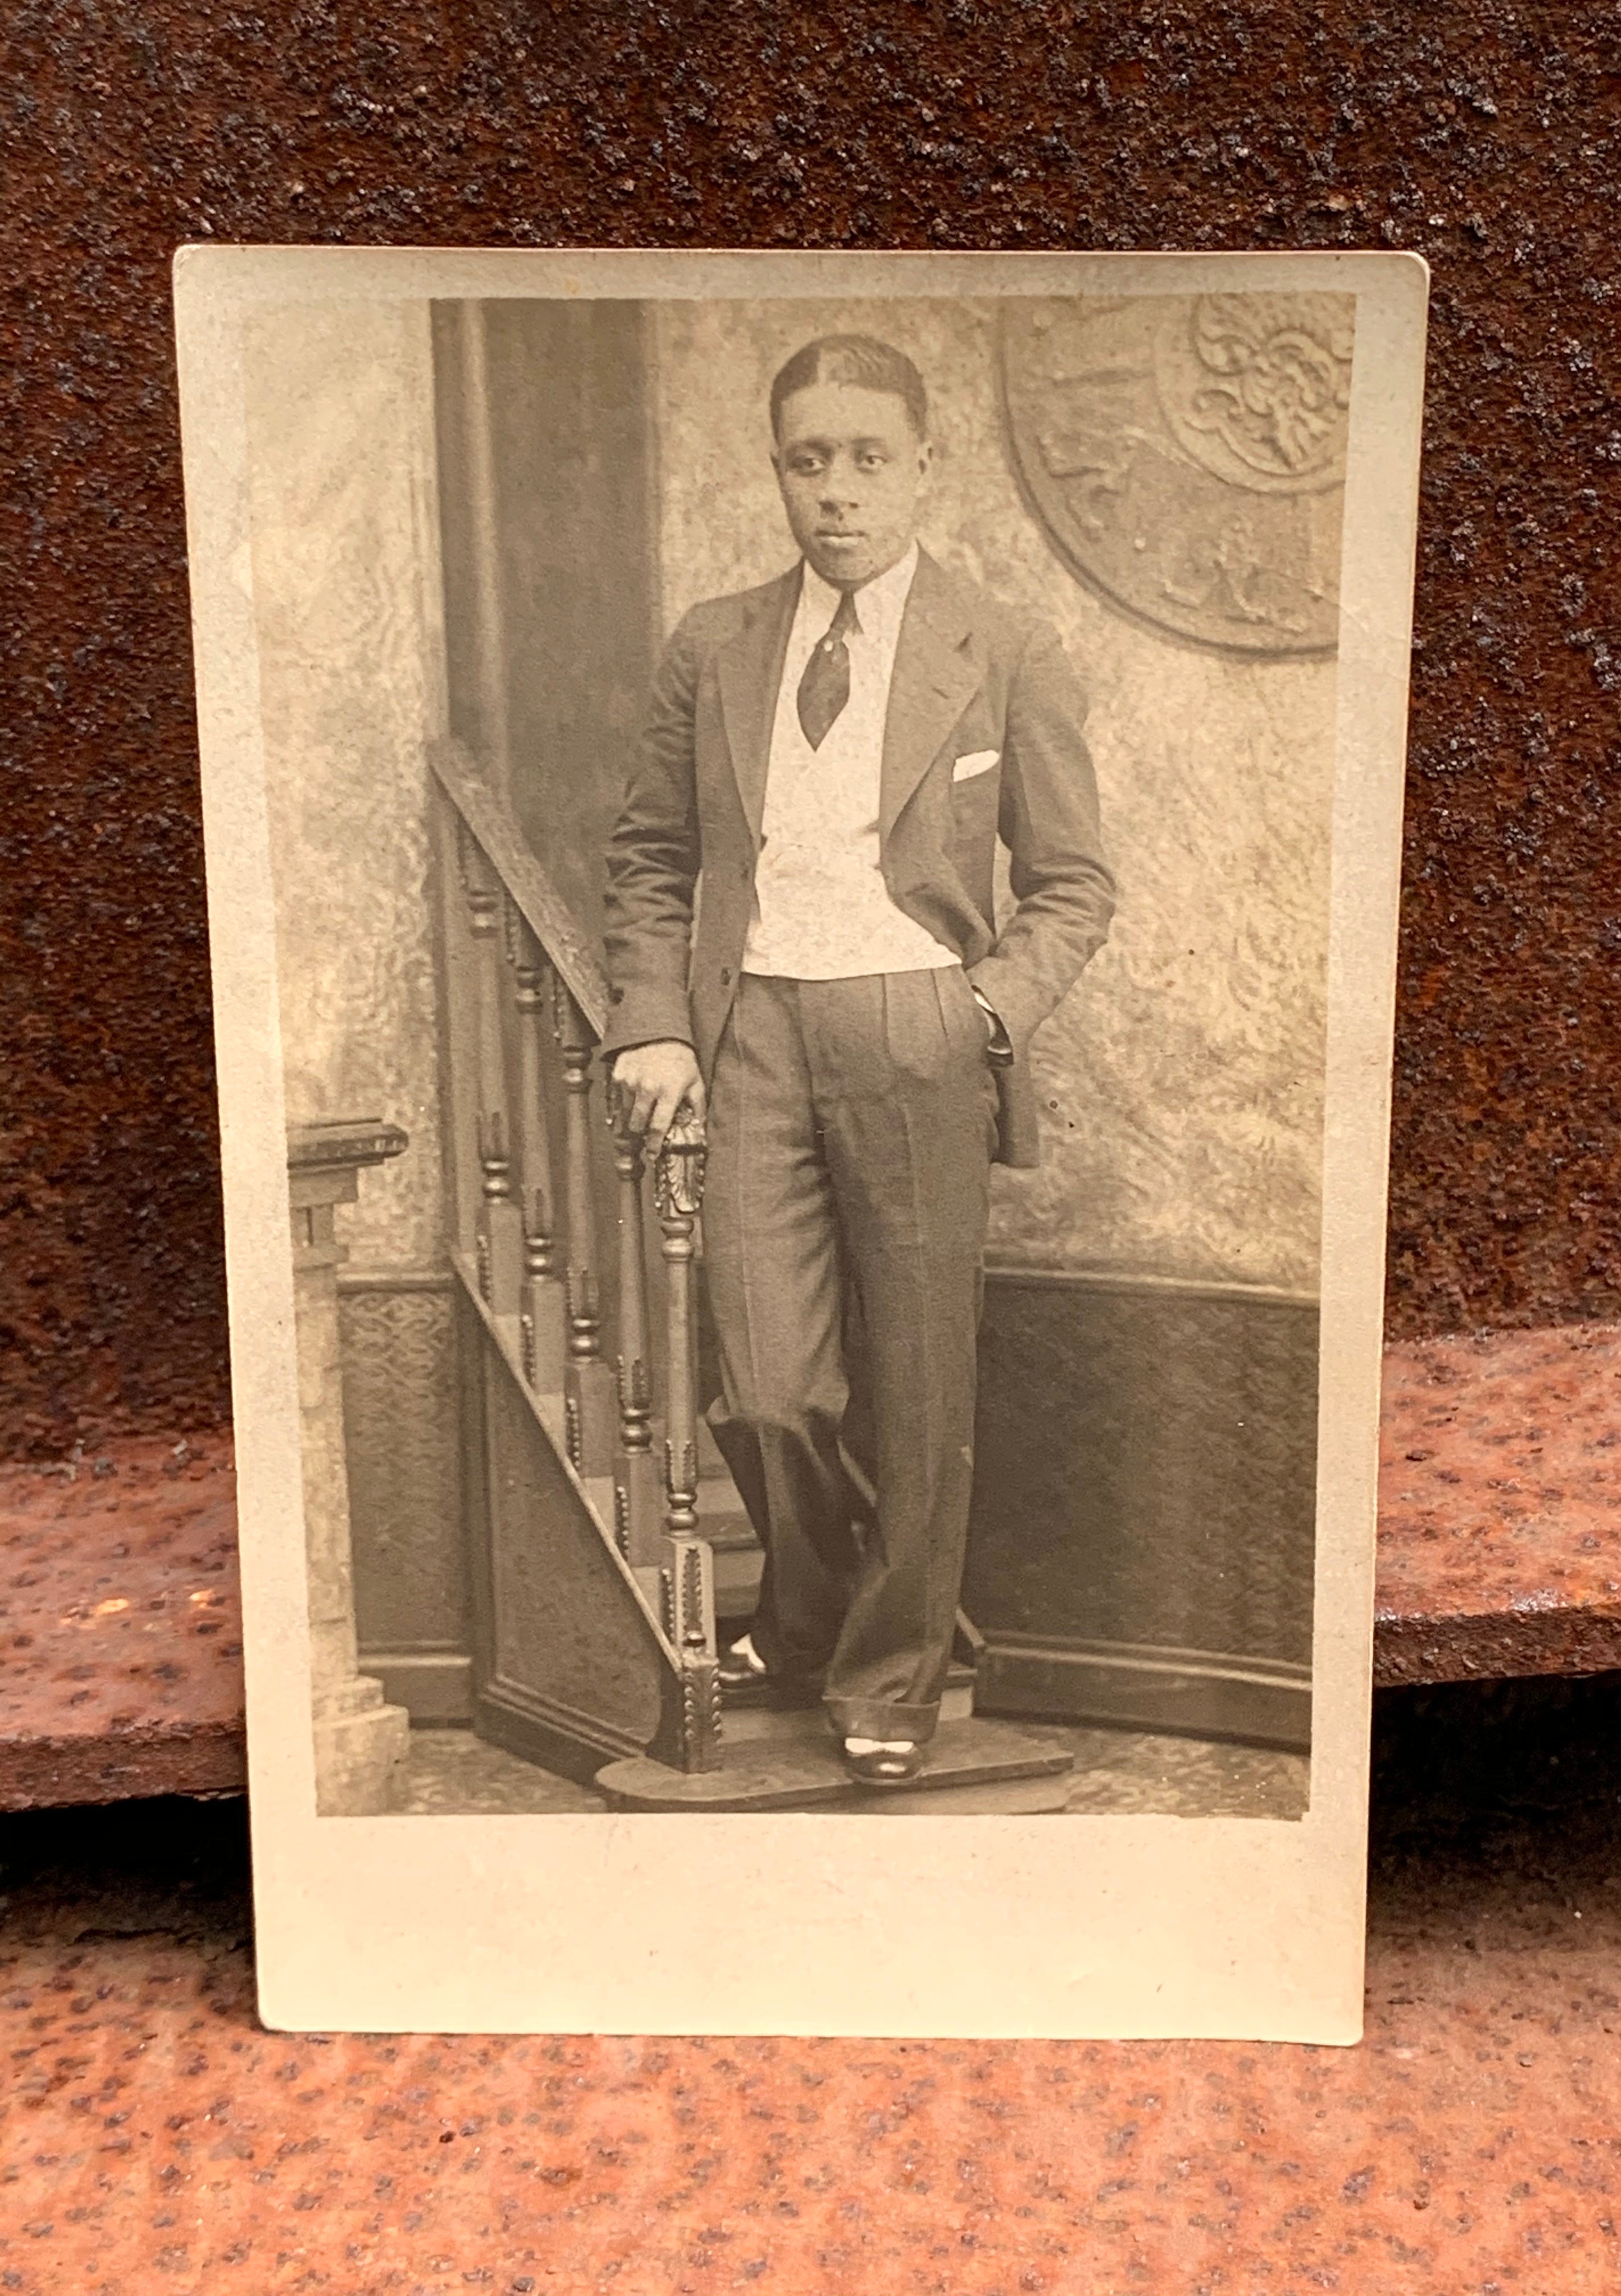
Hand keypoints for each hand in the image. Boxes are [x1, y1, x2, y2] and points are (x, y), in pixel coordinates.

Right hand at [610, 1040, 704, 1158]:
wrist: (660, 1031)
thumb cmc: (680, 1058)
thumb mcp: (695, 1081)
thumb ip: (698, 1106)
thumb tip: (699, 1128)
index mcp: (669, 1093)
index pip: (658, 1127)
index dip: (653, 1144)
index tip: (651, 1154)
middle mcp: (648, 1088)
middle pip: (637, 1124)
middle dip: (640, 1131)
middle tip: (643, 1131)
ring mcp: (630, 1081)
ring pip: (625, 1112)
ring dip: (631, 1115)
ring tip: (638, 1110)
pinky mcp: (618, 1073)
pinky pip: (617, 1096)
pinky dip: (623, 1100)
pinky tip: (631, 1095)